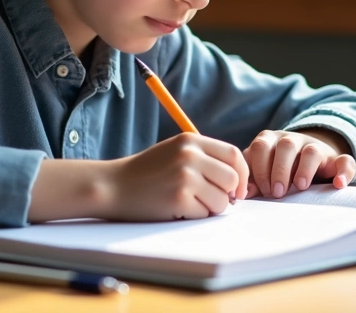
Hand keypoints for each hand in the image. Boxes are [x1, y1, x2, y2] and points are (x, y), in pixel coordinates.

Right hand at [100, 132, 249, 220]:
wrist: (113, 186)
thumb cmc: (147, 172)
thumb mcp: (175, 151)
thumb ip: (205, 157)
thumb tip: (239, 180)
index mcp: (191, 140)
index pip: (234, 154)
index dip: (242, 174)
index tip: (237, 189)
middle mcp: (190, 155)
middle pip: (232, 179)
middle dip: (228, 195)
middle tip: (211, 201)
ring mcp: (185, 176)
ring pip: (222, 201)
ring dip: (210, 208)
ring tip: (189, 203)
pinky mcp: (179, 198)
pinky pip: (204, 214)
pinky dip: (194, 216)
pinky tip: (175, 208)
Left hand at [244, 129, 354, 198]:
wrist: (308, 162)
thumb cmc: (277, 172)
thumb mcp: (264, 174)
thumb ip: (253, 181)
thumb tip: (242, 195)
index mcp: (270, 141)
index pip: (260, 147)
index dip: (259, 169)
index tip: (261, 191)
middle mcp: (292, 140)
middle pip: (285, 146)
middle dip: (279, 170)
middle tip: (277, 193)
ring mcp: (315, 148)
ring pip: (311, 150)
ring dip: (305, 169)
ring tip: (300, 187)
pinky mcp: (336, 159)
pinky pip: (344, 160)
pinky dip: (343, 172)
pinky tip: (338, 185)